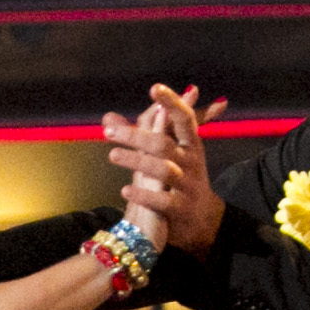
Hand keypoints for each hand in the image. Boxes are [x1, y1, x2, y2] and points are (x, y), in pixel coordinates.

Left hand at [102, 82, 226, 253]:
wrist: (202, 221)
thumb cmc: (180, 179)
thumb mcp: (168, 155)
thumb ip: (140, 135)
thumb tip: (108, 116)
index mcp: (190, 145)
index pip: (184, 118)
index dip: (172, 102)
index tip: (155, 88)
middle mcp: (191, 162)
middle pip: (164, 144)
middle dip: (136, 136)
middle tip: (108, 132)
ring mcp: (188, 186)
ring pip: (163, 170)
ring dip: (136, 161)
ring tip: (112, 156)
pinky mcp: (181, 209)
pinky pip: (162, 200)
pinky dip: (143, 194)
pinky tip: (124, 189)